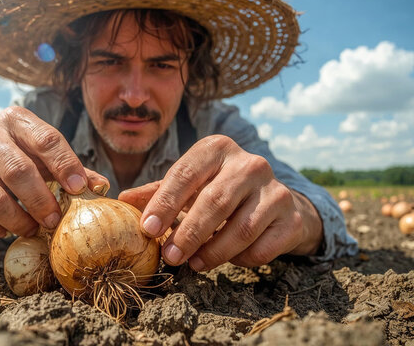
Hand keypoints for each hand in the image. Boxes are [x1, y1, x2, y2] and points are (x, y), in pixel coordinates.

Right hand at [0, 106, 108, 237]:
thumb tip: (102, 187)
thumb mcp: (46, 159)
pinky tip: (7, 232)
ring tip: (34, 229)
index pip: (46, 139)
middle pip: (18, 170)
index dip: (65, 165)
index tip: (78, 190)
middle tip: (55, 221)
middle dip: (41, 200)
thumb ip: (75, 171)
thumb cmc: (22, 161)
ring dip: (19, 220)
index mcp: (15, 120)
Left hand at [119, 135, 322, 269]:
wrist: (275, 203)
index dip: (165, 203)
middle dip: (188, 233)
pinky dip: (240, 259)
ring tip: (193, 263)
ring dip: (212, 252)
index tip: (148, 229)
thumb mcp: (189, 185)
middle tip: (170, 256)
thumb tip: (122, 201)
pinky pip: (261, 248)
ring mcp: (275, 190)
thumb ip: (158, 192)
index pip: (185, 174)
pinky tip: (227, 259)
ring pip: (240, 229)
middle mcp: (250, 163)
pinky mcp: (290, 218)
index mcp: (217, 149)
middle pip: (214, 202)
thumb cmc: (220, 191)